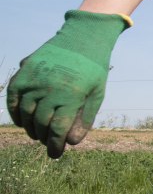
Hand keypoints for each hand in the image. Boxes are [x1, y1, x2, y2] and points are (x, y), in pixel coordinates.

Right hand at [6, 11, 129, 157]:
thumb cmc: (93, 69)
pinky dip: (14, 111)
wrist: (83, 38)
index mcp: (71, 96)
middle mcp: (50, 89)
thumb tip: (72, 142)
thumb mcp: (97, 94)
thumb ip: (85, 118)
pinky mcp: (25, 72)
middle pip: (41, 123)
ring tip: (37, 134)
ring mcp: (35, 79)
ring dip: (29, 128)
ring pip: (25, 112)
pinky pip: (13, 96)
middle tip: (48, 144)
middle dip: (44, 138)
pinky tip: (21, 121)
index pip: (59, 129)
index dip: (55, 145)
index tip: (55, 155)